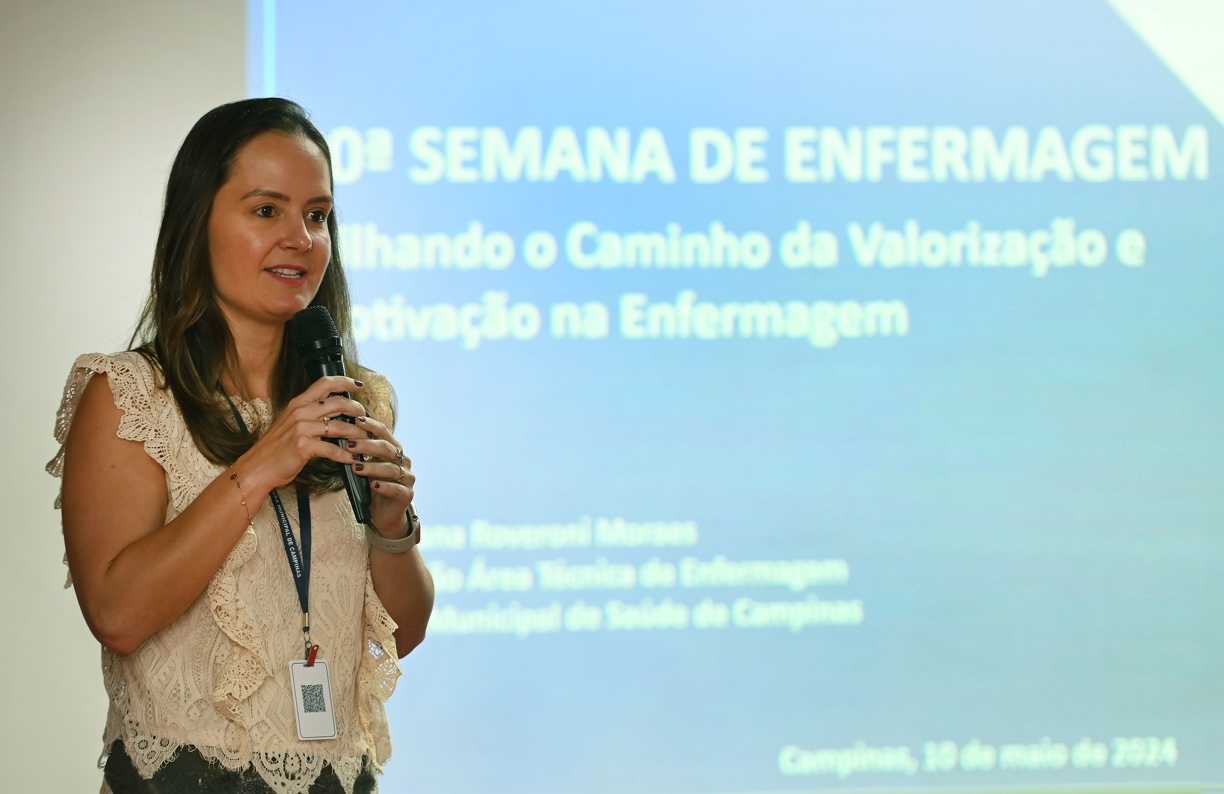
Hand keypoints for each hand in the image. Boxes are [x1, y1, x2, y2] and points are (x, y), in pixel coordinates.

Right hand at [235, 375, 369, 494]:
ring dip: (357, 434)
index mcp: (298, 403)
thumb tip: (332, 412)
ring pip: (340, 426)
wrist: (257, 467)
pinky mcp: (304, 446)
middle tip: (366, 417)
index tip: (359, 385)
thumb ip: (309, 414)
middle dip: (357, 409)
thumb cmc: (275, 447)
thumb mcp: (290, 423)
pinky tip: (353, 459)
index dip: (344, 381)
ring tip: (365, 439)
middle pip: (338, 402)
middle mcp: (300, 412)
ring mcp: (302, 429)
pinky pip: (333, 449)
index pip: (324, 383)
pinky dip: (346, 455)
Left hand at [346, 412, 415, 537]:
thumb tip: (341, 438)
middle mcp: (403, 461)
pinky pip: (396, 488)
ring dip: (372, 467)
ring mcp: (407, 478)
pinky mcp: (407, 495)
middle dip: (367, 445)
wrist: (384, 515)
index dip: (371, 426)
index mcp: (394, 451)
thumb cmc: (373, 487)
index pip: (384, 433)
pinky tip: (373, 485)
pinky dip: (384, 486)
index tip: (356, 420)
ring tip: (356, 467)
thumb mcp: (365, 468)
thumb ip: (360, 454)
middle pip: (387, 449)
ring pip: (391, 469)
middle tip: (348, 445)